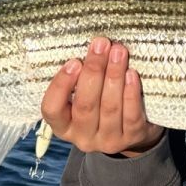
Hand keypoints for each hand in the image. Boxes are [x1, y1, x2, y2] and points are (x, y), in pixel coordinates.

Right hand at [41, 36, 164, 157]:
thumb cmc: (101, 103)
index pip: (52, 108)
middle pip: (85, 105)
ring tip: (118, 52)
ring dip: (114, 75)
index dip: (61, 85)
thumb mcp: (83, 96)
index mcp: (63, 125)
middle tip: (101, 44)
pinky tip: (132, 74)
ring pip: (109, 107)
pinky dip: (131, 93)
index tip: (74, 61)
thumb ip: (80, 79)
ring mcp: (107, 141)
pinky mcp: (131, 138)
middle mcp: (82, 136)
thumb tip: (90, 48)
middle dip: (93, 71)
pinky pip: (131, 115)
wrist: (133, 132)